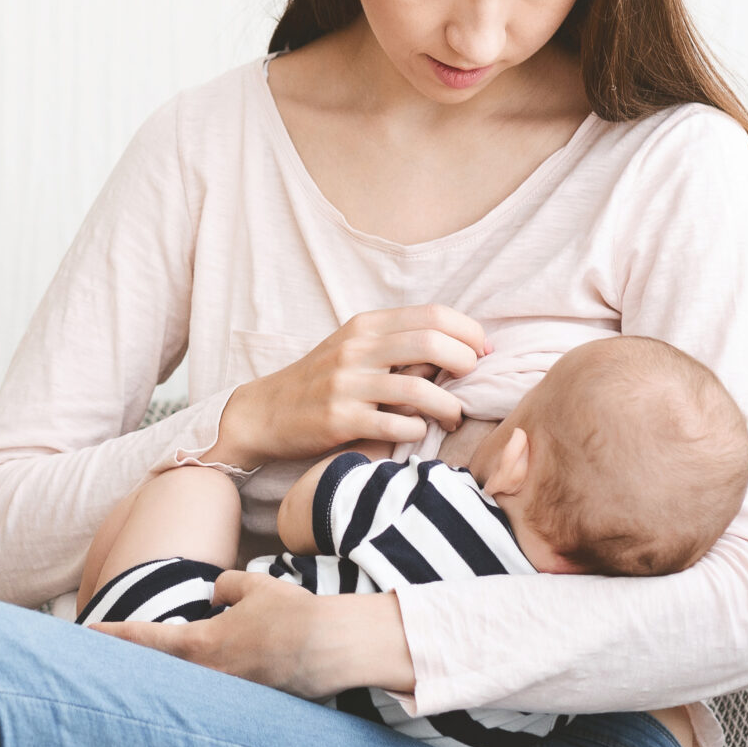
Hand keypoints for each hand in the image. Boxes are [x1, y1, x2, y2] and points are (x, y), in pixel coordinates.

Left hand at [89, 570, 414, 699]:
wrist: (334, 649)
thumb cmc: (293, 614)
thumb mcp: (252, 586)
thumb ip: (224, 587)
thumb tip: (216, 595)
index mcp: (202, 645)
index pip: (145, 639)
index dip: (114, 635)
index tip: (88, 632)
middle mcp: (209, 677)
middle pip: (157, 673)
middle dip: (131, 667)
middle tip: (100, 663)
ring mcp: (229, 696)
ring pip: (186, 688)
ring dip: (166, 682)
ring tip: (142, 679)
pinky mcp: (250, 707)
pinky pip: (216, 697)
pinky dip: (201, 691)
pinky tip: (196, 690)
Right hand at [212, 305, 487, 469]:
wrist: (265, 412)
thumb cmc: (320, 381)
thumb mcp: (353, 348)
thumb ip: (396, 342)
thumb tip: (456, 345)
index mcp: (365, 325)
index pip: (433, 314)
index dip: (469, 332)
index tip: (482, 353)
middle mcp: (356, 349)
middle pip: (431, 342)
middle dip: (465, 362)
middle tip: (473, 382)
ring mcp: (347, 384)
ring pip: (418, 388)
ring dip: (449, 405)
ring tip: (454, 416)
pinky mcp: (339, 419)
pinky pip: (395, 424)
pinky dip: (417, 429)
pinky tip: (418, 431)